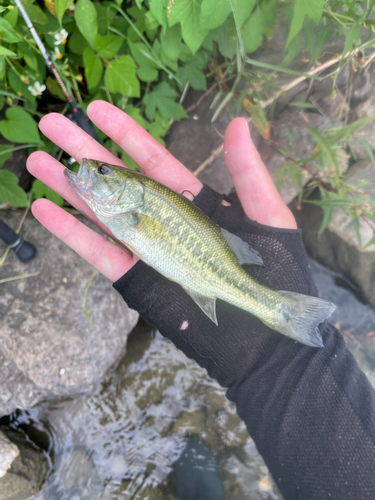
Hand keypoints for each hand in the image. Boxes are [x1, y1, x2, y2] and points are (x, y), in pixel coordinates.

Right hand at [27, 101, 295, 281]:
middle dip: (85, 152)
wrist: (263, 335)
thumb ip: (249, 174)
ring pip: (101, 212)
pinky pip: (99, 251)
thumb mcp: (268, 218)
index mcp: (193, 202)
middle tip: (51, 124)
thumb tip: (238, 123)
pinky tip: (46, 209)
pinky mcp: (136, 279)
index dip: (124, 134)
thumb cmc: (275, 275)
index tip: (96, 108)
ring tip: (38, 162)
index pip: (152, 160)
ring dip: (70, 188)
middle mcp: (164, 220)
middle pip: (117, 180)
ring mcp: (147, 248)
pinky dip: (72, 232)